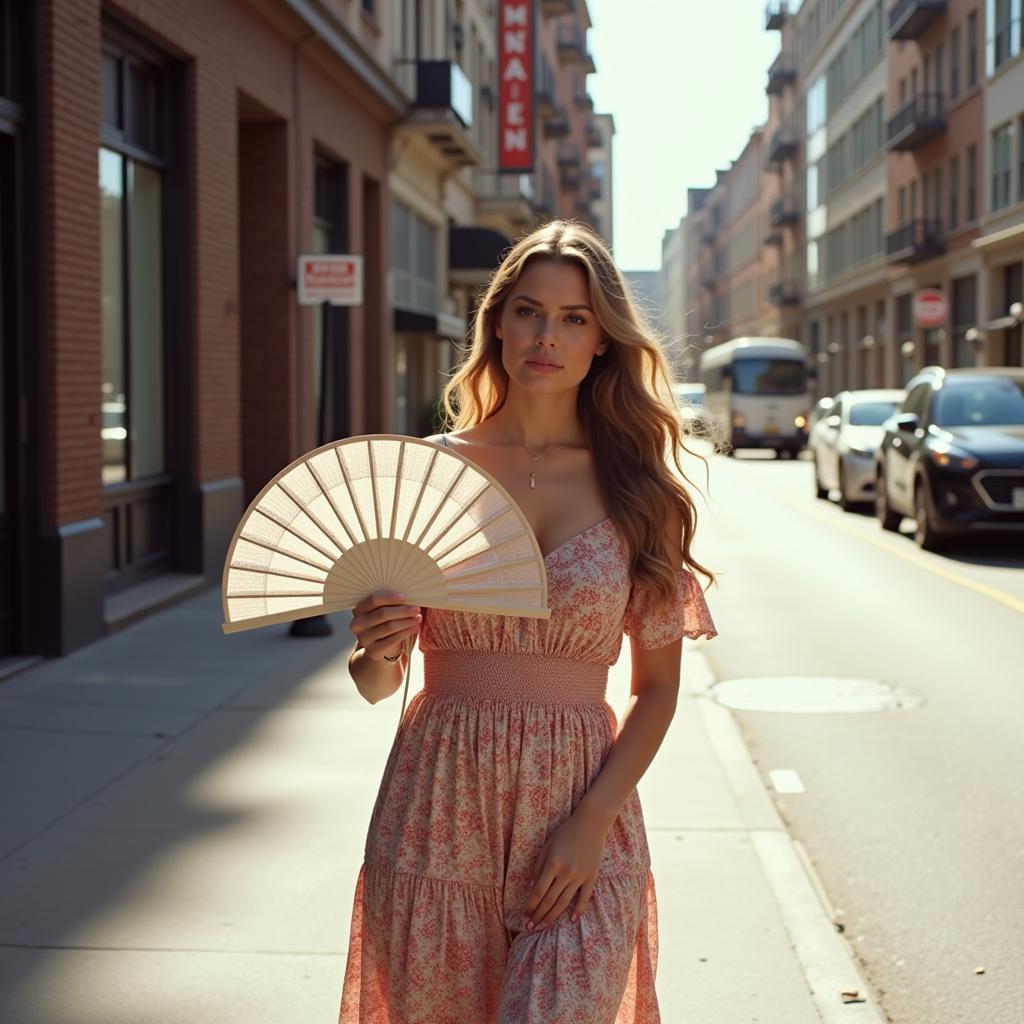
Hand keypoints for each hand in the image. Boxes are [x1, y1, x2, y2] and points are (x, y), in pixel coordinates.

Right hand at [348, 591, 421, 661]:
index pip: (373, 600)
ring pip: (389, 626)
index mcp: (359, 609)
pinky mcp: (373, 650)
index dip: (390, 598)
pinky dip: (406, 632)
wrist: (380, 648)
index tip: (405, 598)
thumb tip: (410, 596)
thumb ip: (391, 604)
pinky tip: (415, 628)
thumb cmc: (385, 623)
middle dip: (402, 611)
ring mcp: (364, 638)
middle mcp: (358, 624)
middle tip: (416, 609)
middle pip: (382, 614)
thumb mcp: (384, 611)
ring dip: (406, 621)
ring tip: (418, 618)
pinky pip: (392, 639)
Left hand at [524, 807, 610, 929]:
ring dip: (552, 917)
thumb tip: (529, 887)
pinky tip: (571, 920)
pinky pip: (585, 897)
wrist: (591, 823)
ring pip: (564, 902)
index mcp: (553, 863)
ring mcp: (580, 876)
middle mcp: (566, 872)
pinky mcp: (592, 877)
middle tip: (530, 928)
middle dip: (538, 915)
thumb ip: (538, 866)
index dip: (530, 905)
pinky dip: (578, 910)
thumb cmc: (566, 832)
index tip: (524, 916)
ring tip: (543, 928)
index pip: (538, 891)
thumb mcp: (547, 845)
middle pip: (549, 900)